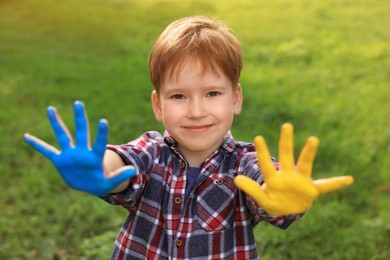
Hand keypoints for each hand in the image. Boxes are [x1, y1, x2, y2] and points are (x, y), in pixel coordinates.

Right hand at [23, 101, 135, 195]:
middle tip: (79, 103)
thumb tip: (133, 171)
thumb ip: (118, 177)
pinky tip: (26, 136)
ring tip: (51, 108)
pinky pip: (46, 151)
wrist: (88, 184)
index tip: (103, 121)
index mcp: (94, 157)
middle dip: (80, 119)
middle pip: (81, 132)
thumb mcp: (108, 183)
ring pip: (63, 135)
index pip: (99, 142)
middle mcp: (82, 152)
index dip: (101, 133)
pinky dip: (37, 144)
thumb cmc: (99, 183)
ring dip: (56, 123)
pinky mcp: (60, 160)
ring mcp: (70, 154)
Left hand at [234, 123, 353, 215]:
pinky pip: (326, 186)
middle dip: (286, 142)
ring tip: (313, 139)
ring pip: (305, 164)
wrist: (288, 211)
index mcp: (274, 178)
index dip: (263, 152)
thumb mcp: (263, 199)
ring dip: (308, 152)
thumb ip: (252, 190)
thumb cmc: (274, 202)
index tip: (258, 138)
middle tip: (286, 125)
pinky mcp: (312, 189)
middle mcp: (288, 175)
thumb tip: (236, 178)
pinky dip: (337, 183)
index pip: (266, 164)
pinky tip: (349, 179)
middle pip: (286, 155)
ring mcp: (301, 181)